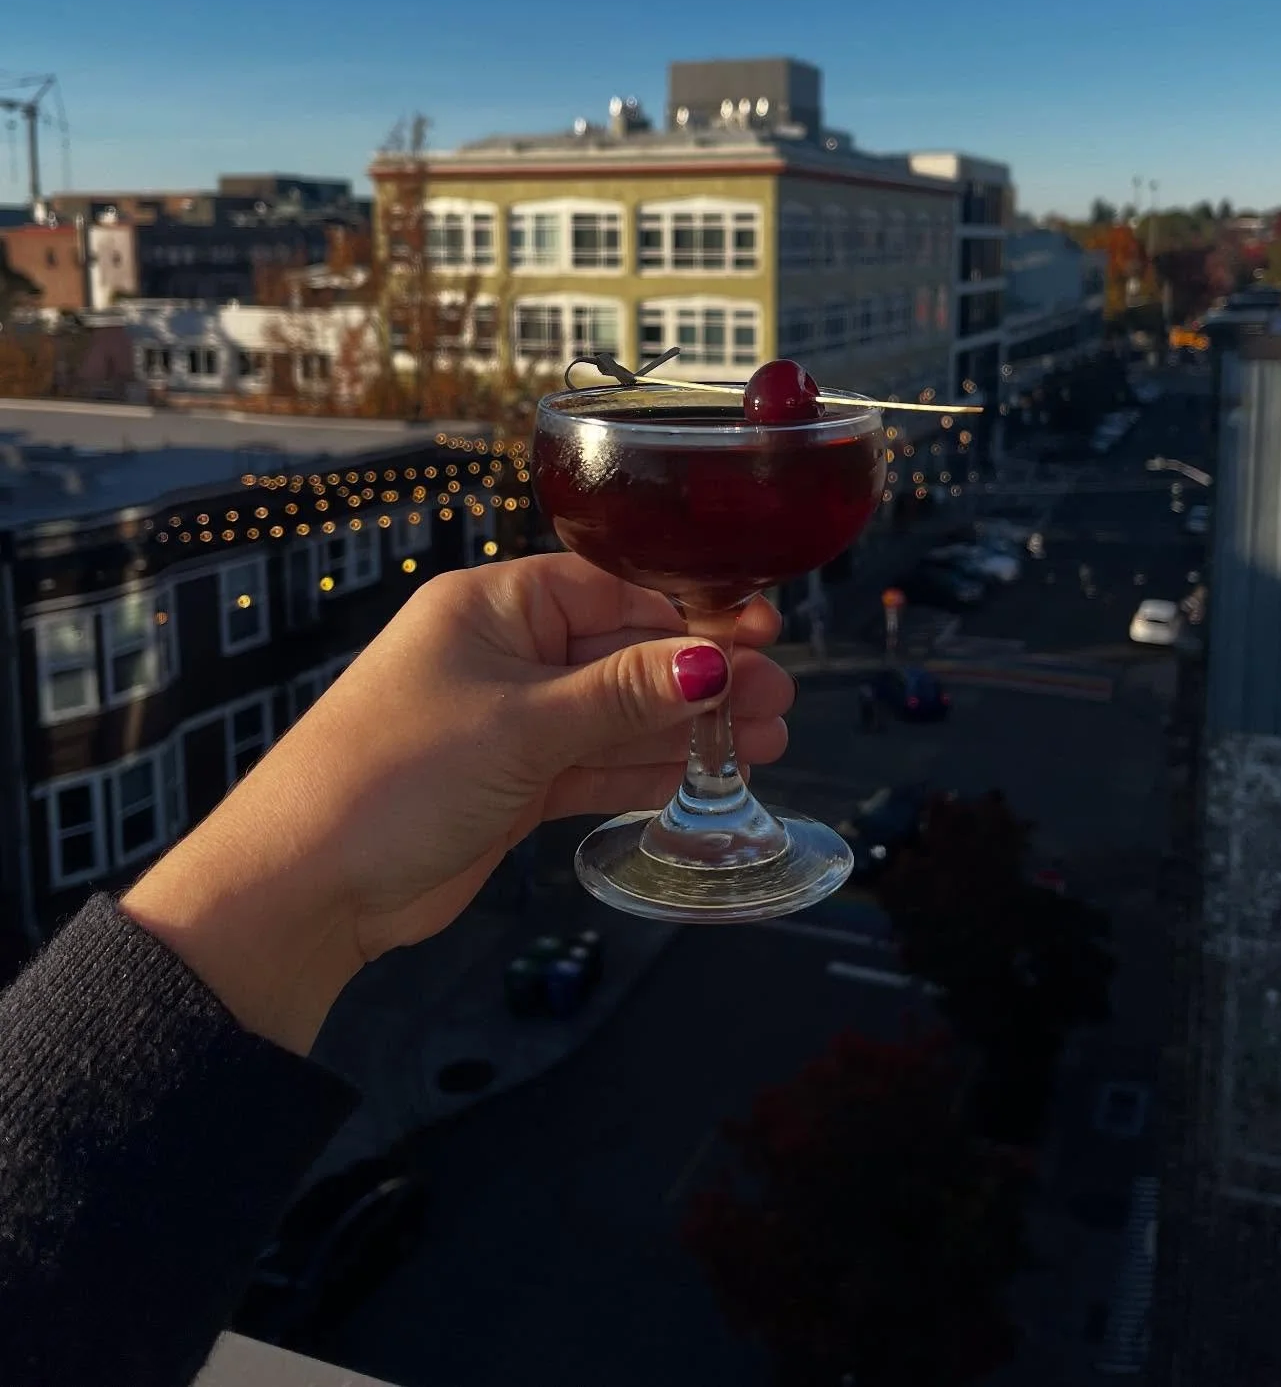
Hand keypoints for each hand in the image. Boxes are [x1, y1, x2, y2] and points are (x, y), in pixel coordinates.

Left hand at [123, 554, 793, 1052]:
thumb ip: (622, 694)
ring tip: (767, 738)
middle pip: (623, 655)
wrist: (305, 888)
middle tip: (777, 695)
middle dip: (700, 676)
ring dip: (686, 728)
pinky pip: (596, 765)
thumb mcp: (521, 724)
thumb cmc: (390, 777)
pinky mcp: (513, 784)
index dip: (688, 610)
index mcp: (491, 607)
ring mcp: (510, 723)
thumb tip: (711, 660)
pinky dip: (648, 770)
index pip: (610, 590)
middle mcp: (504, 655)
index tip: (757, 629)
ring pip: (618, 715)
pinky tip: (706, 773)